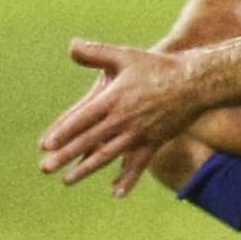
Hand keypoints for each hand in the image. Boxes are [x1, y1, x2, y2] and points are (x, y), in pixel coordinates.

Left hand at [38, 39, 202, 196]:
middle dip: (66, 156)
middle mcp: (123, 120)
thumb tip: (71, 46)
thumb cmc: (157, 67)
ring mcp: (138, 134)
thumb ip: (96, 52)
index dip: (63, 132)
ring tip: (67, 181)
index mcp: (113, 99)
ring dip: (86, 170)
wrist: (195, 83)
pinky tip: (115, 193)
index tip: (45, 145)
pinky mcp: (153, 143)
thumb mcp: (125, 56)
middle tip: (45, 168)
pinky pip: (138, 165)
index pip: (82, 119)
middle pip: (89, 141)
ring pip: (107, 156)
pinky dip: (127, 180)